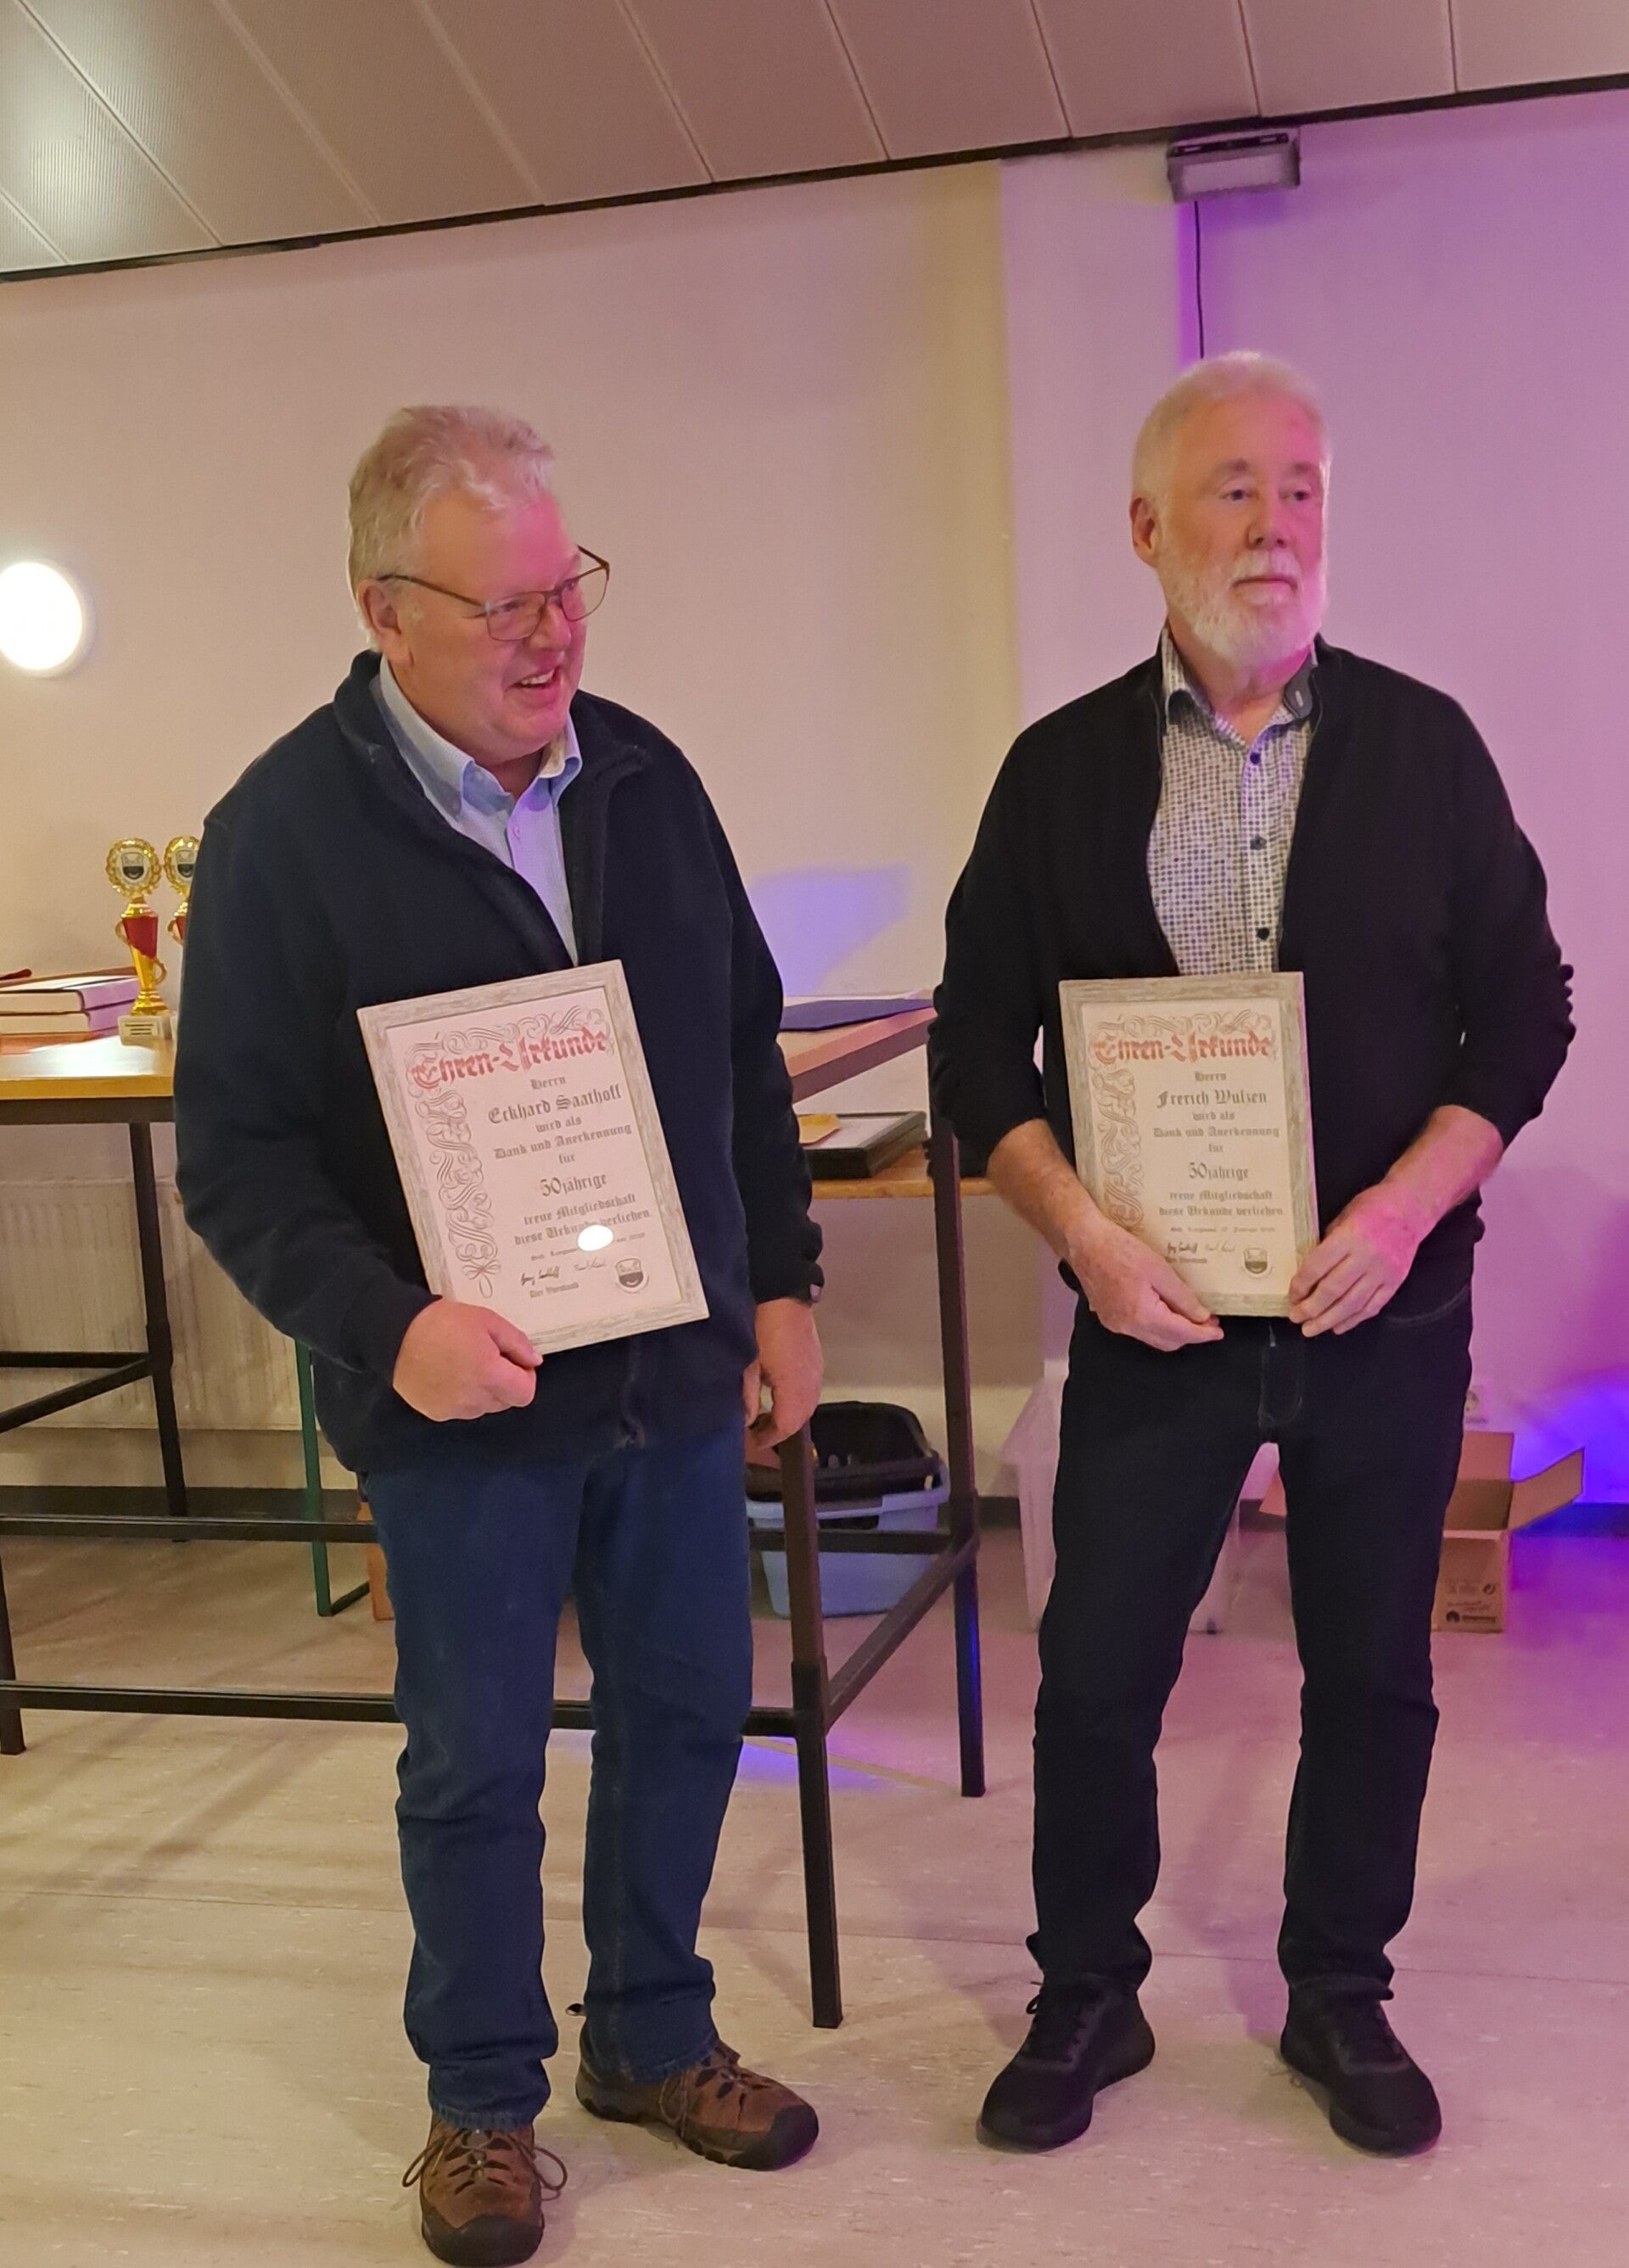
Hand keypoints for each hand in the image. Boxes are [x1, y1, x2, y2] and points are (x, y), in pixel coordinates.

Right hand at [392, 1299, 541, 1420]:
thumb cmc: (443, 1322)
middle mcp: (474, 1400)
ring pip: (485, 1407)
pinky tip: (449, 1375)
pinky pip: (463, 1410)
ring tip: (465, 1364)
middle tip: (488, 1357)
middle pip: (506, 1402)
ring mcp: (454, 1410)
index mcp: (489, 1375)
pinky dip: (463, 1396)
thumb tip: (534, 1361)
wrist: (395, 1334)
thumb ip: (517, 1342)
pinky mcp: (437, 1414)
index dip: (525, 1376)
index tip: (513, 1360)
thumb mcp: (487, 1321)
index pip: (525, 1394)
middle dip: (505, 1382)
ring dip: (484, 1390)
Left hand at [744, 1298, 823, 1464]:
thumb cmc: (761, 1326)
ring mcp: (817, 1370)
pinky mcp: (816, 1360)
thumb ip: (748, 1394)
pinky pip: (810, 1391)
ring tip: (767, 1417)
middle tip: (758, 1433)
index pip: (787, 1424)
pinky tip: (780, 1397)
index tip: (753, 1441)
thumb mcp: (748, 1362)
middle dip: (781, 1429)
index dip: (770, 1437)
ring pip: (807, 1405)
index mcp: (794, 1385)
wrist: (783, 1293)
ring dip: (790, 1416)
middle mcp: (811, 1382)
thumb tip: (747, 1420)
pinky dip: (797, 1401)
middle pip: (801, 1418)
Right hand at [1070, 1217, 1223, 1351]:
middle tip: (1207, 1320)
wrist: (1084, 1242)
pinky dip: (1156, 1326)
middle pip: (1168, 1342)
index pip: (1181, 1334)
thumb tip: (1201, 1316)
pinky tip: (1163, 1310)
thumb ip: (1182, 1297)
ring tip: (1188, 1315)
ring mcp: (1115, 1324)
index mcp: (1142, 1315)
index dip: (1203, 1334)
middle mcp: (1128, 1327)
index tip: (1218, 1331)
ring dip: (1173, 1331)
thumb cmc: (1120, 1250)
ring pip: (1153, 1338)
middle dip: (1190, 1335)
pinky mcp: (1108, 1317)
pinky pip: (1139, 1330)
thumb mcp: (1159, 1270)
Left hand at [1289, 1184, 1424, 1335]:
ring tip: (1311, 1330)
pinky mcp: (1396, 1282)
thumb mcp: (1343, 1217)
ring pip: (1352, 1304)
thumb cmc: (1373, 1207)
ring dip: (1328, 1320)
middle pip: (1333, 1290)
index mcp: (1349, 1236)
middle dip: (1310, 1308)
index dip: (1301, 1285)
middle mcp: (1366, 1256)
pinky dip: (1354, 1319)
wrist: (1412, 1208)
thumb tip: (1309, 1273)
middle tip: (1295, 1318)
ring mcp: (1383, 1271)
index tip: (1291, 1296)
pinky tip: (1338, 1327)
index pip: (1317, 1267)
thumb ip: (1328, 1244)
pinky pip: (1372, 1306)